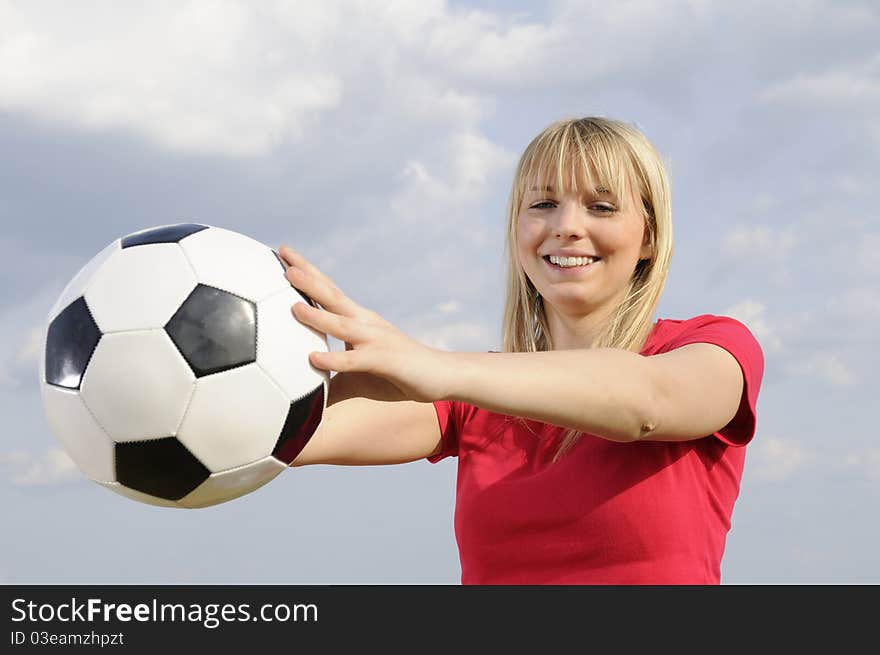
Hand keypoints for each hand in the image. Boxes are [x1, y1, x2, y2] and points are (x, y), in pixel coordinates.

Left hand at [278, 246, 454, 402]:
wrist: (441, 374)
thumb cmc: (399, 373)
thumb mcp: (360, 372)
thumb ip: (333, 379)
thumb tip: (306, 395)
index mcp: (359, 320)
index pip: (329, 290)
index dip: (308, 272)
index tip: (284, 254)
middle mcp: (366, 323)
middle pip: (332, 295)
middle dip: (308, 277)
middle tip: (283, 259)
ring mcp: (376, 340)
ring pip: (342, 324)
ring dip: (318, 315)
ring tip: (293, 306)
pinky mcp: (384, 361)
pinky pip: (355, 360)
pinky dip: (334, 358)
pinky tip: (313, 358)